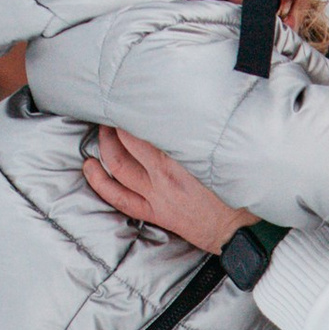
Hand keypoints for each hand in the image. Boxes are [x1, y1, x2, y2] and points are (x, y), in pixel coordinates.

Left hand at [83, 125, 252, 256]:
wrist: (239, 231)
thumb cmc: (238, 192)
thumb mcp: (224, 156)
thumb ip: (203, 136)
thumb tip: (192, 112)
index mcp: (181, 159)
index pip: (147, 127)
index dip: (135, 111)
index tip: (132, 98)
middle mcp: (163, 175)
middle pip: (126, 142)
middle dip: (115, 124)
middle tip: (114, 112)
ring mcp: (155, 195)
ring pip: (117, 166)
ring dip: (104, 146)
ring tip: (101, 133)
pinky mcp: (153, 212)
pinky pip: (118, 197)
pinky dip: (100, 182)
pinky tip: (89, 168)